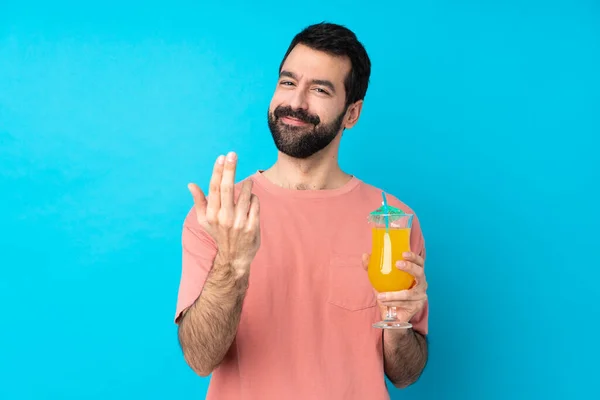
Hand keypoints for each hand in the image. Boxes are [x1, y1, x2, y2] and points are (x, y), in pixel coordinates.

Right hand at [187, 152, 260, 276]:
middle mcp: (224, 218)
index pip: (214, 189)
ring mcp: (239, 223)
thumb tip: (190, 184)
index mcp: (211, 215)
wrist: (235, 257)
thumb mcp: (205, 221)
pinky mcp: (252, 226)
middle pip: (228, 188)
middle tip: (233, 154)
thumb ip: (199, 201)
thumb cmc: (219, 234)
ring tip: (248, 182)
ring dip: (247, 185)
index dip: (218, 172)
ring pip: (246, 195)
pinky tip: (252, 199)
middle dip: (230, 169)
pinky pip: (255, 204)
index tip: (221, 157)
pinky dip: (254, 198)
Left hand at [362, 252, 427, 323]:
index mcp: (415, 274)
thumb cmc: (389, 293)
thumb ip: (372, 268)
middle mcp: (421, 284)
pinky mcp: (416, 307)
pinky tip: (384, 302)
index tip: (403, 253)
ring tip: (380, 296)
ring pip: (408, 294)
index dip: (414, 257)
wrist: (392, 316)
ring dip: (393, 294)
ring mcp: (420, 296)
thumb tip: (365, 255)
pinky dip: (392, 302)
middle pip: (420, 273)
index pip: (419, 262)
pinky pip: (404, 304)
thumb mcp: (379, 280)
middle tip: (397, 264)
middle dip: (410, 267)